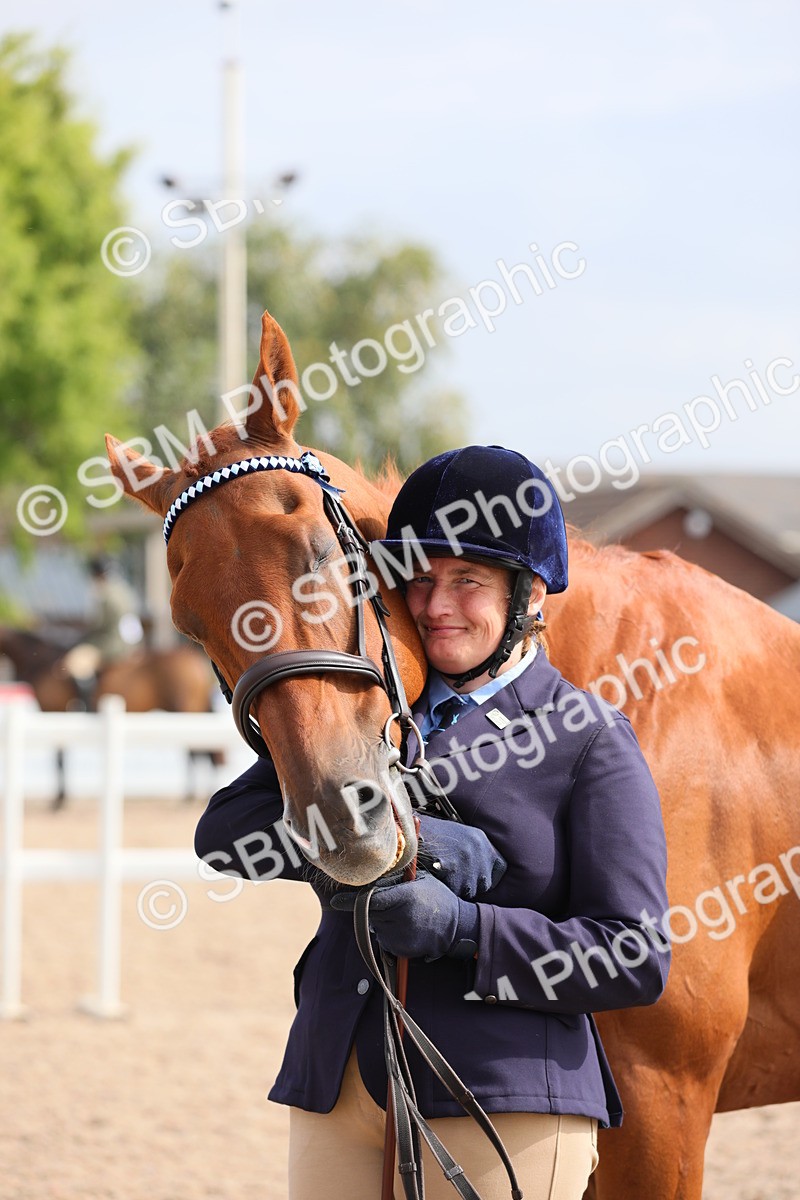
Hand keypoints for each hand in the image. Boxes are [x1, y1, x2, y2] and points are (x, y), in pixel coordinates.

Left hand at [330, 870, 479, 960]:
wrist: (455, 926)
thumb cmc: (436, 897)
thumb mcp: (418, 880)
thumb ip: (395, 877)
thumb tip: (374, 864)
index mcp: (405, 897)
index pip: (370, 900)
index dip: (351, 901)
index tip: (336, 901)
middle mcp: (401, 918)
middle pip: (371, 913)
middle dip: (373, 907)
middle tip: (392, 902)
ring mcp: (401, 937)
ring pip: (376, 927)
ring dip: (381, 921)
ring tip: (403, 915)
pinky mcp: (402, 950)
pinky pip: (384, 940)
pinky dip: (389, 933)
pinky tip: (405, 927)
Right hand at [417, 814, 505, 899]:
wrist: (410, 831)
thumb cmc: (432, 836)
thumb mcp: (460, 836)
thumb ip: (474, 852)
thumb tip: (481, 873)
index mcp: (481, 840)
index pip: (500, 867)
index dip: (489, 875)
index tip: (477, 877)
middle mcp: (478, 850)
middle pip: (485, 883)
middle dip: (471, 884)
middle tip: (455, 878)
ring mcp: (467, 862)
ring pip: (470, 890)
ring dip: (458, 888)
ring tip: (445, 877)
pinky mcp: (454, 872)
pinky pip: (456, 892)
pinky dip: (447, 889)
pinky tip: (438, 878)